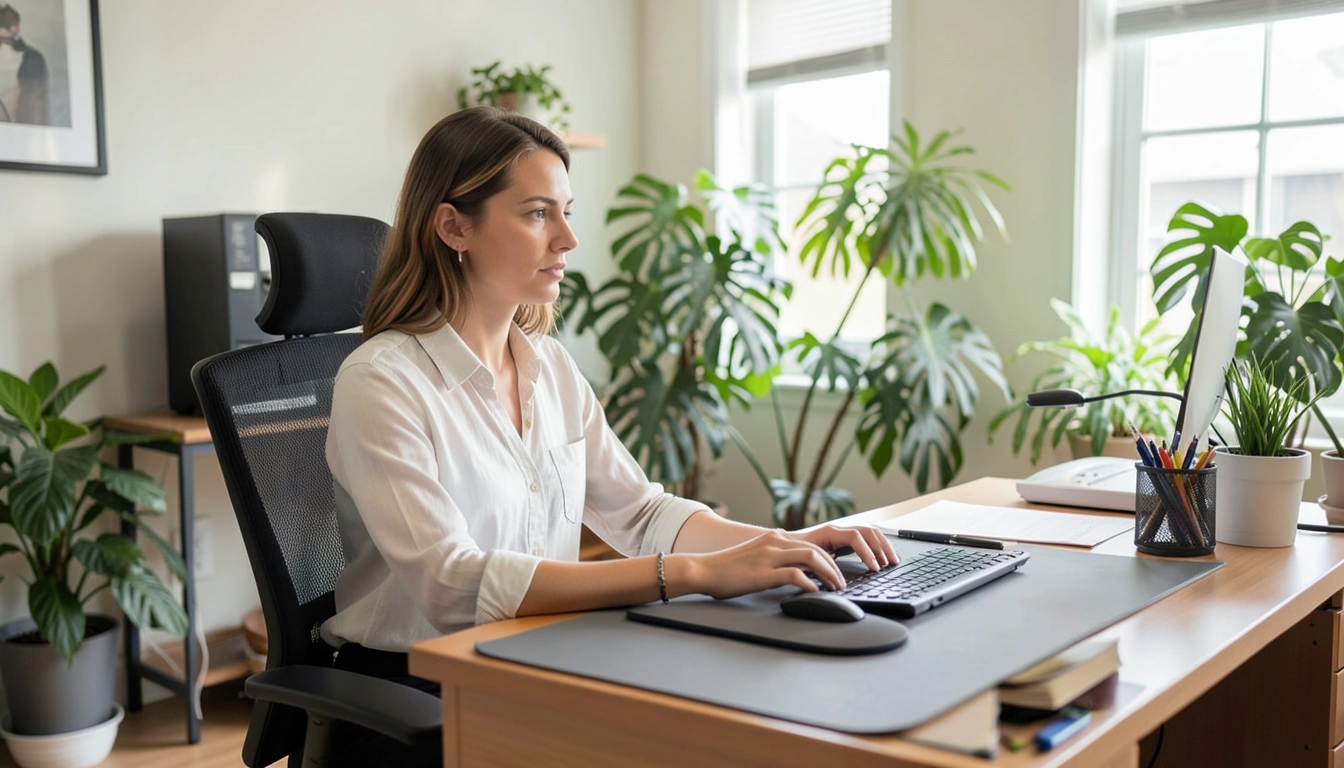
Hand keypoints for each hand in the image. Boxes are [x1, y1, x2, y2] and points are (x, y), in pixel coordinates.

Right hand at [676, 529, 846, 599]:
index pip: (811, 544)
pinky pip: (795, 575)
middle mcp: (775, 541)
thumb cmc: (726, 569)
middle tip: (842, 583)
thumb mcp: (756, 558)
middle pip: (816, 550)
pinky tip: (815, 593)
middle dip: (834, 567)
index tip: (836, 573)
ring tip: (835, 588)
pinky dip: (810, 584)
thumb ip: (775, 561)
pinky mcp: (764, 571)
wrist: (703, 569)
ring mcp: (769, 555)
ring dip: (828, 574)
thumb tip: (796, 575)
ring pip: (811, 558)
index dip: (828, 559)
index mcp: (774, 537)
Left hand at [786, 523, 896, 572]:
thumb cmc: (791, 553)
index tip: (874, 568)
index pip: (855, 536)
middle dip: (882, 548)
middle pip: (868, 532)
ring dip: (883, 546)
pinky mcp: (844, 539)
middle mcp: (838, 529)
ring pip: (870, 533)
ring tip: (891, 561)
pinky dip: (877, 547)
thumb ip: (817, 565)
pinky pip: (866, 538)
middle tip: (890, 564)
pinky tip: (882, 558)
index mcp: (829, 532)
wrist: (782, 545)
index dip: (867, 552)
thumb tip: (831, 577)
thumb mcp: (803, 560)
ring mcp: (842, 533)